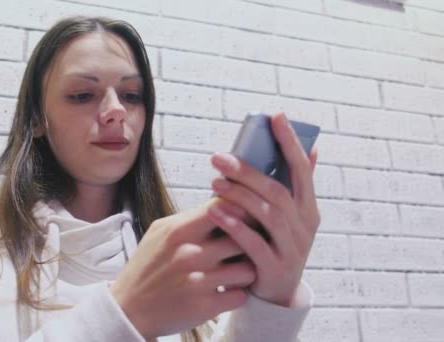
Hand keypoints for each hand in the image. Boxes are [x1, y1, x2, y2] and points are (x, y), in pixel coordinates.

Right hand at [110, 202, 255, 338]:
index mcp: (180, 231)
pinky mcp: (205, 307)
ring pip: (247, 269)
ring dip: (244, 271)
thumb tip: (220, 203)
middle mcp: (191, 253)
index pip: (225, 207)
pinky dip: (237, 294)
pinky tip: (226, 291)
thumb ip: (189, 218)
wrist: (129, 309)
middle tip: (244, 248)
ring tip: (235, 272)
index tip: (243, 218)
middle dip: (248, 243)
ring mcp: (199, 281)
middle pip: (243, 238)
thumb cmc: (147, 267)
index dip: (240, 211)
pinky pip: (241, 296)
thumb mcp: (160, 232)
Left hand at [208, 112, 319, 306]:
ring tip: (213, 182)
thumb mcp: (288, 216)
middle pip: (277, 190)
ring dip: (238, 195)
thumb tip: (311, 148)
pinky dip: (235, 225)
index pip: (302, 169)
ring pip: (267, 214)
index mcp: (308, 207)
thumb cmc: (275, 243)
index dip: (290, 142)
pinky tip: (215, 210)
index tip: (275, 115)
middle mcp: (305, 225)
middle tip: (218, 157)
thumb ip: (292, 186)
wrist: (276, 293)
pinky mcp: (275, 268)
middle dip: (247, 170)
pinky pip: (255, 243)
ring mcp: (293, 247)